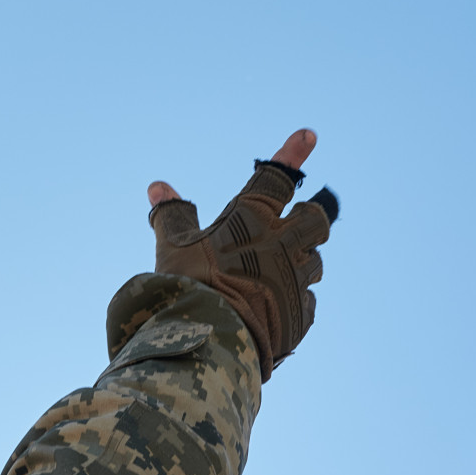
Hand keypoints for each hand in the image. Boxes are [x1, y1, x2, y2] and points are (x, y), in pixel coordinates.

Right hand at [145, 129, 338, 377]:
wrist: (208, 340)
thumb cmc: (187, 285)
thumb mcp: (173, 245)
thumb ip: (172, 214)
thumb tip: (158, 186)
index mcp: (254, 218)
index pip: (277, 175)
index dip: (293, 152)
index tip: (308, 134)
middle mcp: (283, 244)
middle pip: (316, 219)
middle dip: (310, 217)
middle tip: (297, 223)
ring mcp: (296, 280)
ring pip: (315, 261)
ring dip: (302, 260)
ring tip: (276, 271)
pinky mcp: (301, 315)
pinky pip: (308, 301)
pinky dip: (294, 299)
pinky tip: (273, 307)